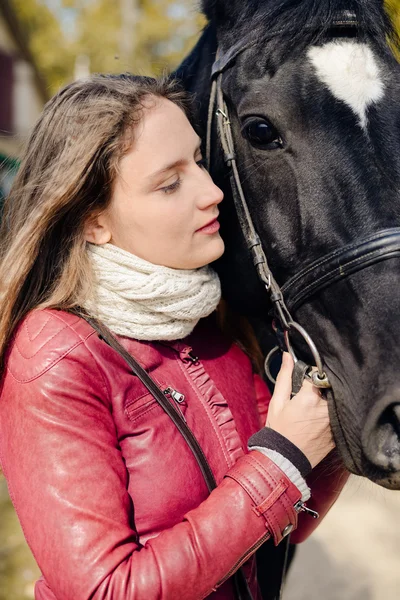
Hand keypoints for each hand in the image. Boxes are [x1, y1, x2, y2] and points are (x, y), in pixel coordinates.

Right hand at [266, 353, 334, 467]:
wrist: (285, 459)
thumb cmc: (279, 430)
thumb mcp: (277, 402)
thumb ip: (284, 377)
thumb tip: (287, 356)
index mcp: (309, 398)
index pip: (317, 375)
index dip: (311, 375)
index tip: (304, 381)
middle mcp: (325, 408)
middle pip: (329, 387)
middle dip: (321, 387)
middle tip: (310, 395)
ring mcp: (333, 421)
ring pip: (335, 400)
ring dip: (328, 400)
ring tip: (314, 409)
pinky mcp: (337, 433)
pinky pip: (338, 416)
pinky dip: (332, 414)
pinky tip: (319, 420)